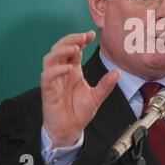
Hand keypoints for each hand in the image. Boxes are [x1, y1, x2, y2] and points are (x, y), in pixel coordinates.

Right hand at [41, 30, 120, 147]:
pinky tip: (68, 68)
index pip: (74, 49)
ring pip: (50, 58)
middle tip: (82, 37)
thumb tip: (117, 72)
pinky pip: (47, 77)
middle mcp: (62, 73)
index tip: (91, 34)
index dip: (80, 39)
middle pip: (60, 49)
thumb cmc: (79, 112)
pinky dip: (56, 70)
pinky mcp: (48, 91)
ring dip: (61, 51)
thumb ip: (106, 84)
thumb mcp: (97, 96)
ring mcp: (54, 81)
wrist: (70, 130)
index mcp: (73, 71)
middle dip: (70, 40)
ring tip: (75, 48)